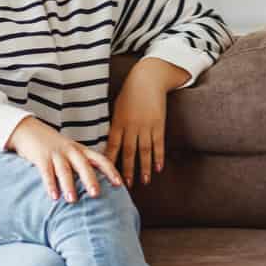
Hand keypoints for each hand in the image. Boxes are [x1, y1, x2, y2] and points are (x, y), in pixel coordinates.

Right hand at [9, 117, 122, 202]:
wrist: (29, 129)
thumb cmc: (54, 146)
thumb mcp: (71, 152)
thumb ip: (83, 165)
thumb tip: (98, 188)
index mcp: (81, 150)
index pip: (100, 159)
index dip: (111, 171)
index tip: (120, 184)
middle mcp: (71, 151)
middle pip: (83, 165)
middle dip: (90, 179)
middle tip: (96, 194)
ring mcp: (56, 153)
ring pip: (64, 170)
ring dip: (68, 185)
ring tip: (72, 200)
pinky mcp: (40, 156)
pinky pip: (46, 172)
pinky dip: (50, 184)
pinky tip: (53, 196)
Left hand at [105, 58, 186, 185]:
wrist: (148, 78)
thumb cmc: (130, 93)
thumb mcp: (117, 108)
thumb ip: (115, 126)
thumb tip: (110, 144)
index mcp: (118, 122)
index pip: (112, 146)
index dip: (109, 161)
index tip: (106, 175)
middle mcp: (131, 126)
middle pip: (128, 152)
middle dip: (126, 170)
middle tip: (125, 186)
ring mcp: (146, 125)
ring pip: (144, 151)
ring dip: (144, 167)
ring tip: (144, 182)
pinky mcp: (159, 124)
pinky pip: (159, 143)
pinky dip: (159, 156)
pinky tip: (159, 168)